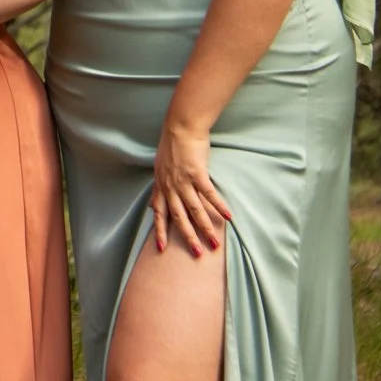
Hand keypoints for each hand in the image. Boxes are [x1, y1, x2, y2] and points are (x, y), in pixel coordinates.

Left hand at [150, 122, 232, 256]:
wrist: (180, 127)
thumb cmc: (171, 146)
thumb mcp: (159, 168)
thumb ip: (159, 188)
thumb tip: (152, 204)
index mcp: (161, 186)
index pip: (159, 213)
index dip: (160, 231)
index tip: (161, 249)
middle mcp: (170, 186)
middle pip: (179, 217)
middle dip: (187, 237)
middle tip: (196, 253)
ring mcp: (183, 181)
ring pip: (195, 210)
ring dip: (206, 228)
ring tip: (215, 243)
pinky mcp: (197, 174)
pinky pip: (209, 194)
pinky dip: (219, 206)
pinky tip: (228, 217)